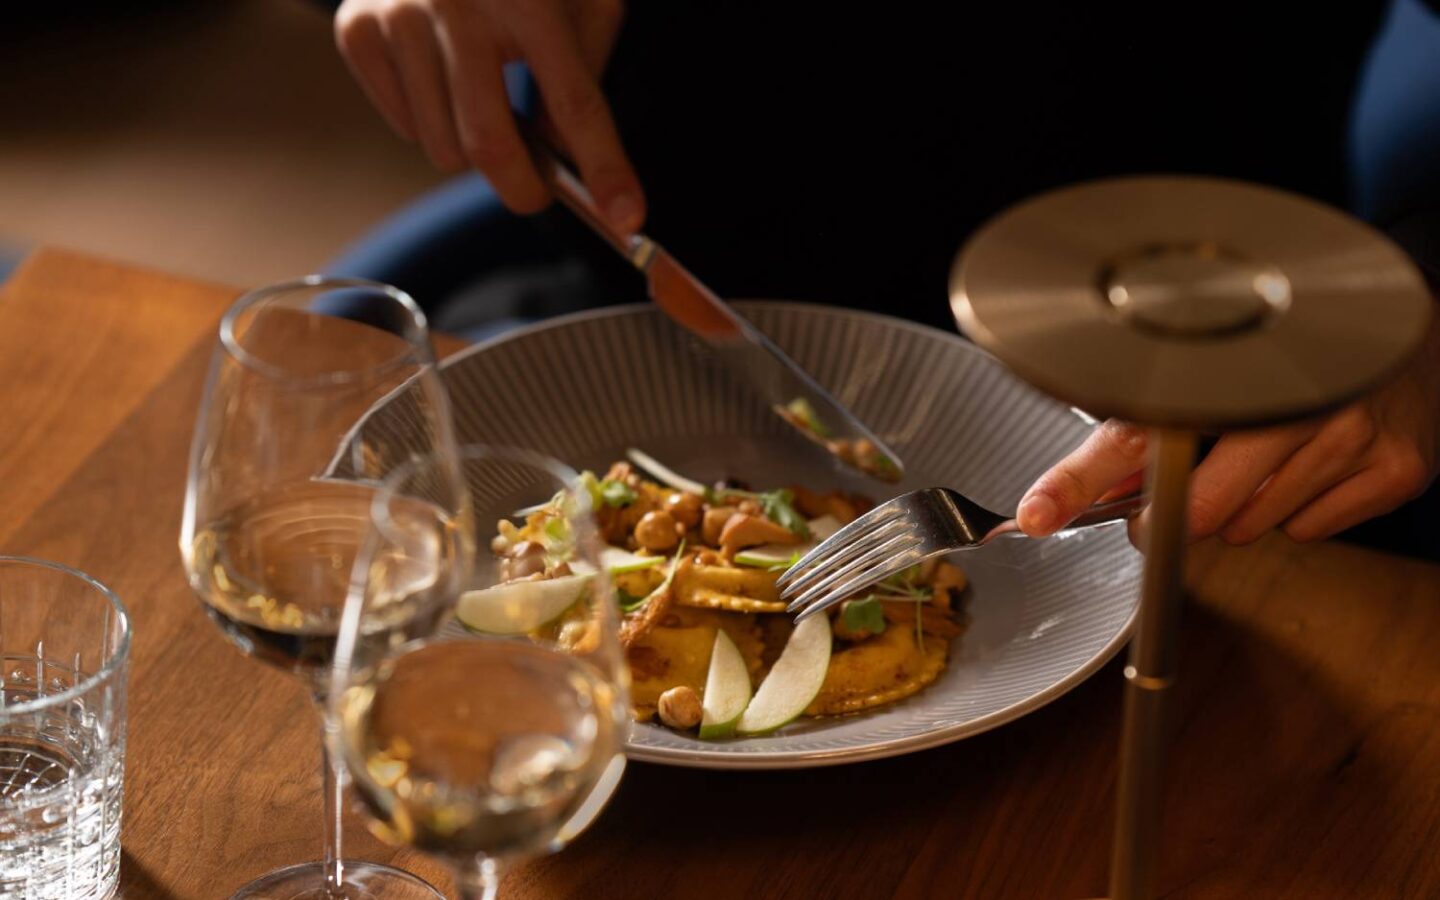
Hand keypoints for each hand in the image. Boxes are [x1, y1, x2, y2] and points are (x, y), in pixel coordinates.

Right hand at [334, 0, 643, 230]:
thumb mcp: (579, 3)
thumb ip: (580, 79)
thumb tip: (565, 160)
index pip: (576, 102)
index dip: (605, 167)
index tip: (627, 217)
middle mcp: (459, 2)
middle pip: (490, 143)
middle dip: (521, 188)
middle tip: (534, 191)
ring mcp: (401, 14)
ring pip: (441, 146)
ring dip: (469, 151)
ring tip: (482, 106)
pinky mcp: (359, 28)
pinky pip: (403, 126)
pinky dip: (427, 123)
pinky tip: (439, 81)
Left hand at [1016, 316, 1439, 544]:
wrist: (1404, 329)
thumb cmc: (1290, 354)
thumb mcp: (1207, 378)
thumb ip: (1139, 436)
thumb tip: (1076, 493)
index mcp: (1227, 368)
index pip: (1133, 434)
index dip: (1079, 479)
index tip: (1038, 512)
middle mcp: (1292, 398)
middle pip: (1198, 509)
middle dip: (1174, 516)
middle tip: (1171, 504)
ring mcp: (1351, 434)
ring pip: (1252, 527)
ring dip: (1241, 511)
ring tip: (1264, 458)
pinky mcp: (1395, 468)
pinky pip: (1309, 531)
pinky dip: (1299, 513)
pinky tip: (1312, 466)